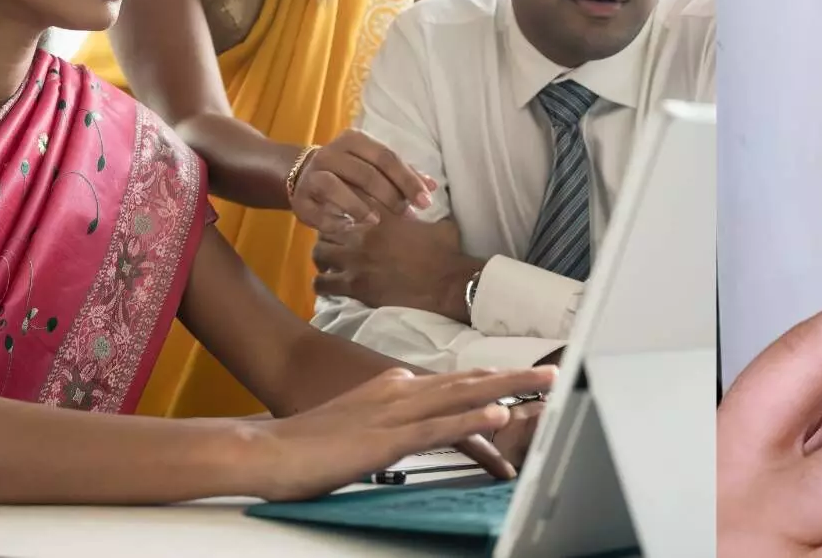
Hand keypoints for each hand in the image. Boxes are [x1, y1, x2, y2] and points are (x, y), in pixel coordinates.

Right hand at [251, 365, 556, 501]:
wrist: (268, 448)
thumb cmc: (306, 440)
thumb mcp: (358, 422)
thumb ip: (389, 417)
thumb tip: (410, 422)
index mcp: (394, 387)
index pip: (455, 381)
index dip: (493, 378)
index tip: (523, 379)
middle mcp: (400, 391)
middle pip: (469, 380)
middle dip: (514, 377)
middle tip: (553, 373)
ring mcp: (395, 413)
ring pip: (464, 397)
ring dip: (509, 390)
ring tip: (545, 386)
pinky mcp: (386, 439)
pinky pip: (438, 428)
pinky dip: (472, 421)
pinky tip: (498, 416)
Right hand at [289, 130, 435, 233]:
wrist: (303, 175)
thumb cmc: (350, 172)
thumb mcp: (374, 166)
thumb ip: (402, 174)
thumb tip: (432, 186)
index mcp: (354, 140)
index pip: (386, 157)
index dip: (407, 180)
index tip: (426, 201)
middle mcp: (331, 152)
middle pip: (365, 173)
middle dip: (390, 195)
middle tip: (407, 214)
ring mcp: (313, 173)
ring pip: (336, 187)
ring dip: (359, 206)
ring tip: (377, 221)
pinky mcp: (300, 196)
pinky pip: (318, 209)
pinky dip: (335, 220)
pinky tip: (350, 227)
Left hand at [313, 215, 481, 318]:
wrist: (448, 283)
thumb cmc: (447, 252)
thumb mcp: (436, 221)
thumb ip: (424, 213)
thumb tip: (429, 205)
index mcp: (382, 215)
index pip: (350, 200)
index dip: (344, 205)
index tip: (345, 214)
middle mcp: (363, 234)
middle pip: (327, 225)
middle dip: (330, 232)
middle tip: (337, 241)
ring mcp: (356, 260)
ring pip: (319, 252)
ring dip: (324, 256)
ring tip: (332, 262)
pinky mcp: (354, 286)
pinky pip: (322, 283)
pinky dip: (324, 283)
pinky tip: (332, 285)